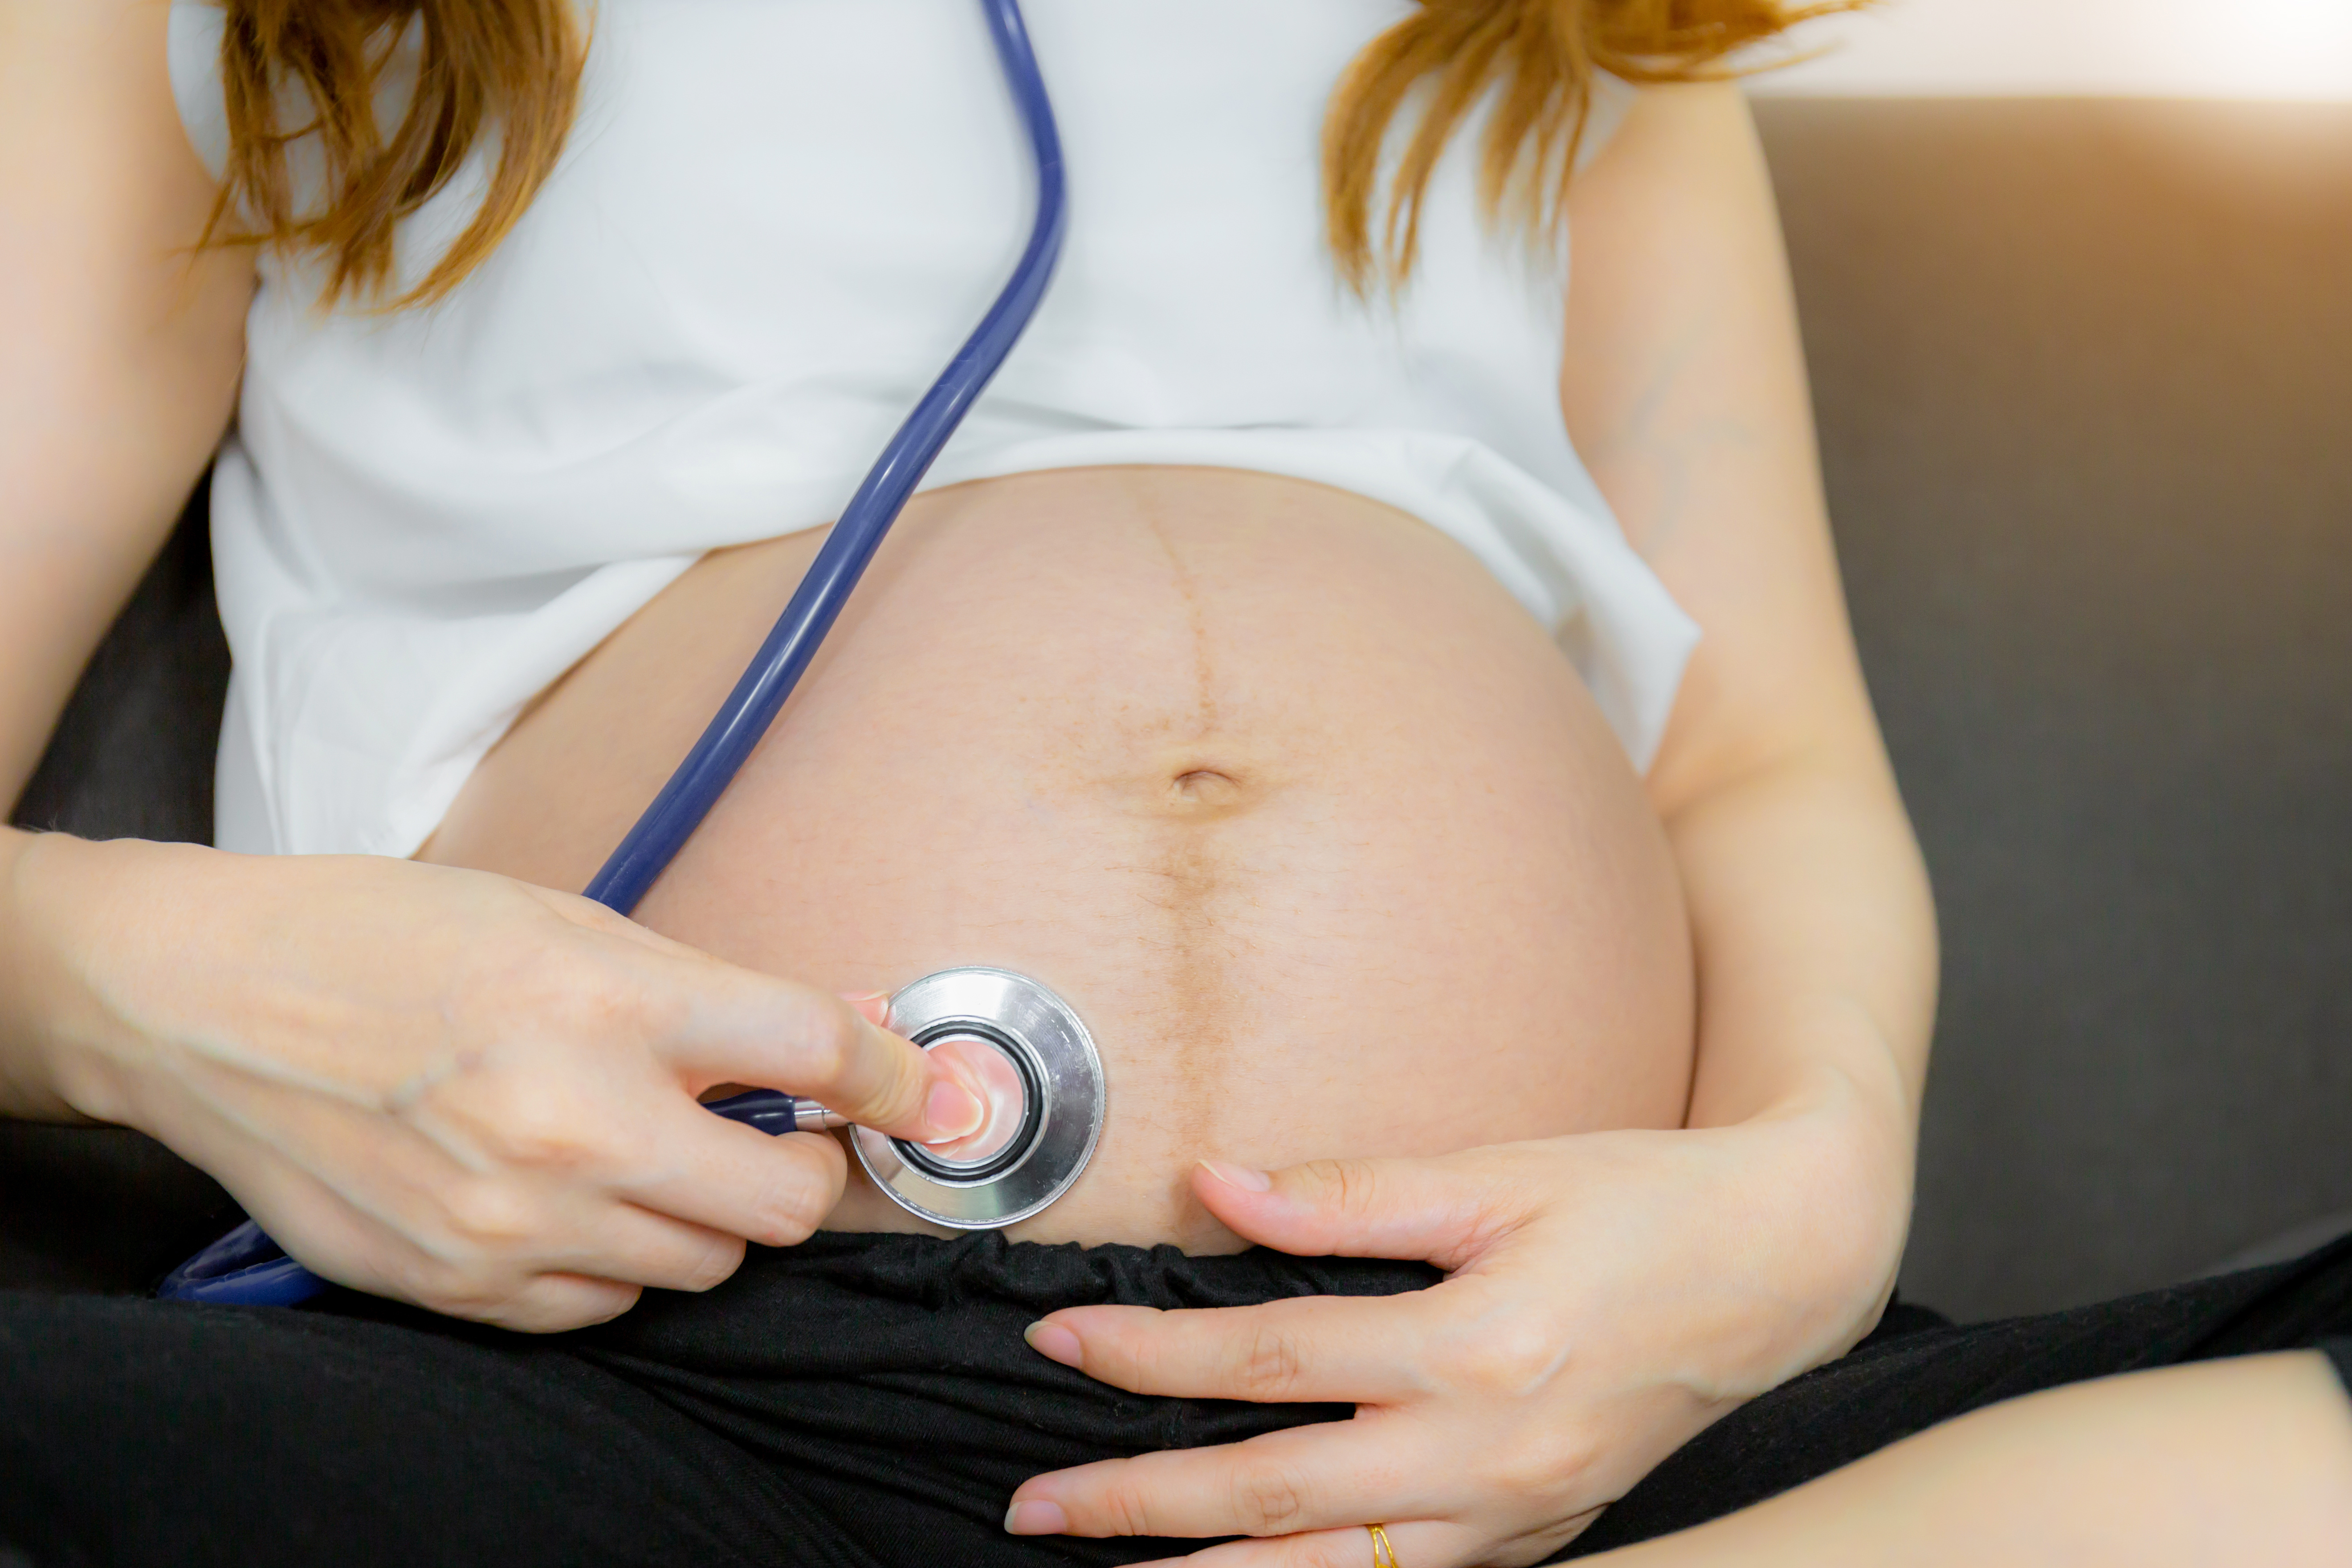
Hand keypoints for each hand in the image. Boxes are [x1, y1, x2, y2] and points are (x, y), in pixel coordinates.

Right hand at [5, 834, 986, 1330]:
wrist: (210, 1004)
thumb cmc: (392, 939)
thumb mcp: (569, 918)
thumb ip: (711, 992)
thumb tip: (849, 1041)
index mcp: (606, 999)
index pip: (816, 1050)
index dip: (893, 1077)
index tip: (917, 1092)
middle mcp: (574, 1122)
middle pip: (785, 1202)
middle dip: (803, 1167)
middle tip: (776, 1130)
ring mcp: (516, 1220)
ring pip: (707, 1265)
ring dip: (709, 1214)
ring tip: (647, 1150)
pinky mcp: (463, 1285)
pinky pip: (610, 1302)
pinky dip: (620, 1257)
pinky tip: (570, 1195)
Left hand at [1004, 1107, 1906, 1566]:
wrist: (1782, 1265)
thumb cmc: (1643, 1200)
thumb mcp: (1501, 1172)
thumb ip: (1351, 1191)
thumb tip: (1218, 1186)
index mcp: (1476, 1346)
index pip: (1269, 1357)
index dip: (1152, 1353)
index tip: (1061, 1339)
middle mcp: (1492, 1452)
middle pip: (1277, 1492)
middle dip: (1140, 1503)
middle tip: (1036, 1505)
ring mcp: (1520, 1511)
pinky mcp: (1543, 1533)